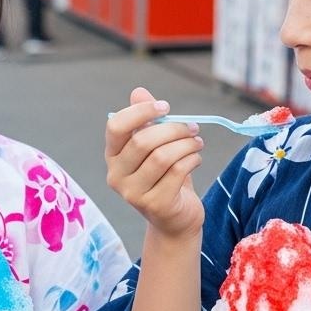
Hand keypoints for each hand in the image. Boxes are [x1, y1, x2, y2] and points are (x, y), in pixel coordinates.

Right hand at [105, 86, 203, 238]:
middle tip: (192, 127)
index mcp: (113, 156)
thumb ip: (147, 120)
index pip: (116, 126)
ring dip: (186, 144)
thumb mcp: (156, 146)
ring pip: (162, 157)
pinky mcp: (155, 205)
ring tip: (197, 142)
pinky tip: (196, 159)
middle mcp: (116, 175)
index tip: (165, 107)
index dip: (141, 112)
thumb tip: (139, 91)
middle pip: (143, 141)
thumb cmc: (165, 177)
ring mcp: (133, 193)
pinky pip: (176, 172)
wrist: (175, 219)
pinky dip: (192, 160)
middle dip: (173, 129)